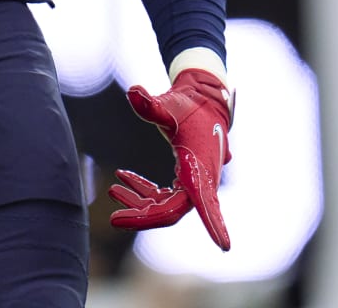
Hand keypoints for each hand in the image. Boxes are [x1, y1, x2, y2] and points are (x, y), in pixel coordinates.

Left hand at [108, 67, 233, 249]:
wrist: (203, 100)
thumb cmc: (189, 104)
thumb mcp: (170, 104)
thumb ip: (151, 104)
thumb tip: (133, 91)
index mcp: (200, 167)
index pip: (206, 201)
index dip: (214, 225)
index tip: (224, 246)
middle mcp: (200, 180)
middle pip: (173, 211)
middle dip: (143, 216)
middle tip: (114, 219)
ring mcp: (193, 182)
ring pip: (165, 206)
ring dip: (139, 202)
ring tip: (113, 189)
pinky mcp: (185, 179)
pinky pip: (163, 196)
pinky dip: (143, 191)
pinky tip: (122, 177)